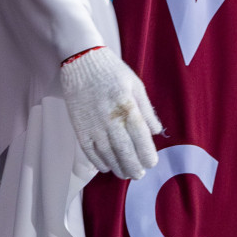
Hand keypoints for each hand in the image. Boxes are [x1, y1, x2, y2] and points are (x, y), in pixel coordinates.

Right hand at [61, 47, 162, 179]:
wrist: (81, 61)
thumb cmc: (111, 71)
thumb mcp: (135, 84)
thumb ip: (146, 109)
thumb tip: (156, 131)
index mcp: (127, 106)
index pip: (141, 137)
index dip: (147, 154)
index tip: (152, 163)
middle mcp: (111, 119)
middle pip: (125, 151)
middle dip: (134, 167)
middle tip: (140, 175)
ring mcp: (93, 125)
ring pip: (108, 155)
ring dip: (119, 168)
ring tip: (126, 174)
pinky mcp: (80, 128)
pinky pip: (90, 151)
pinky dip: (99, 162)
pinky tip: (107, 167)